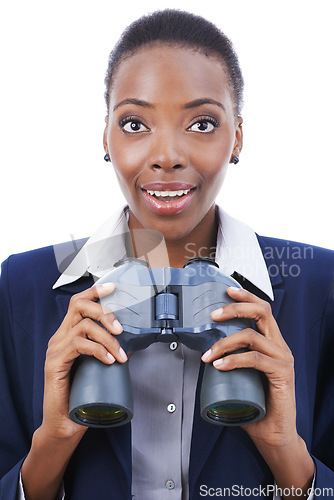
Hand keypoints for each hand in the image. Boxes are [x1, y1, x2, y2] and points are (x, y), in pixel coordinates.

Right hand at [41, 283, 126, 440]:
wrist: (64, 424)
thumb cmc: (81, 395)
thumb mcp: (99, 368)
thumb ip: (110, 352)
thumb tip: (134, 344)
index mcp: (69, 334)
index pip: (78, 303)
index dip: (95, 292)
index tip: (113, 287)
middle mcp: (59, 338)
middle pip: (79, 306)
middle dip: (104, 311)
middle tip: (120, 328)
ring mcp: (55, 350)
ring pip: (83, 326)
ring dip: (107, 338)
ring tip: (120, 354)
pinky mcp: (54, 364)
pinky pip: (78, 346)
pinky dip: (98, 350)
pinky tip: (109, 360)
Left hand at [201, 286, 296, 448]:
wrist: (273, 434)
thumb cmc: (256, 404)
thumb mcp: (241, 375)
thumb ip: (230, 360)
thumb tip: (203, 351)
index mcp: (272, 343)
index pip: (262, 310)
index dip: (245, 297)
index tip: (227, 291)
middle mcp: (279, 347)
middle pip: (262, 312)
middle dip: (235, 309)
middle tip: (214, 315)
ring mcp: (282, 360)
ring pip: (252, 336)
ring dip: (225, 343)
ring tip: (208, 355)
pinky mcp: (282, 374)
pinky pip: (255, 359)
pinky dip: (234, 360)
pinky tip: (219, 366)